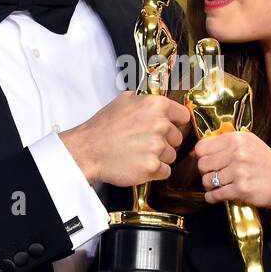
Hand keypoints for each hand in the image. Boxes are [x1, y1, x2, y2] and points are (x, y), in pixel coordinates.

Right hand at [60, 91, 189, 186]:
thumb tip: (158, 101)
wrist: (88, 150)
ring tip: (138, 153)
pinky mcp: (152, 167)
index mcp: (156, 105)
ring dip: (159, 157)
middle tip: (144, 142)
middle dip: (165, 142)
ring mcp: (157, 147)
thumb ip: (145, 100)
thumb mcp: (124, 101)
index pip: (183, 116)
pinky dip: (155, 171)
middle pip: (178, 138)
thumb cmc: (103, 127)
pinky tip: (139, 164)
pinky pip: (165, 171)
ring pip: (171, 156)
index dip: (175, 123)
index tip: (168, 127)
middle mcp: (160, 124)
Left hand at [191, 130, 270, 209]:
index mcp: (237, 139)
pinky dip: (212, 198)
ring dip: (209, 186)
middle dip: (205, 172)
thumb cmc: (266, 163)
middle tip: (215, 175)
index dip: (201, 156)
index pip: (202, 146)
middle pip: (202, 164)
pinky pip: (215, 195)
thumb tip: (194, 152)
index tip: (208, 162)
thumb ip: (224, 144)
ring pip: (206, 181)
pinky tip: (217, 196)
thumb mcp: (249, 144)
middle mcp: (237, 153)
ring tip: (219, 186)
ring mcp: (239, 172)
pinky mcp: (241, 189)